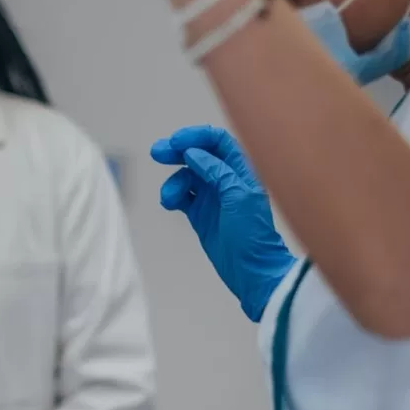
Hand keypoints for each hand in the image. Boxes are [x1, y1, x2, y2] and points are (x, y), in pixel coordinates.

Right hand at [151, 124, 295, 321]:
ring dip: (173, 182)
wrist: (252, 272)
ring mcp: (212, 197)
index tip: (175, 142)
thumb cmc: (253, 235)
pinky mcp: (200, 214)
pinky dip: (172, 196)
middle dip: (177, 151)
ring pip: (186, 176)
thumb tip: (193, 154)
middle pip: (198, 154)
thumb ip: (217, 172)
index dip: (196, 137)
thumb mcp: (238, 197)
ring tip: (169, 198)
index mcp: (242, 171)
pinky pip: (181, 196)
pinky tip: (169, 203)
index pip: (218, 142)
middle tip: (157, 152)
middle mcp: (226, 180)